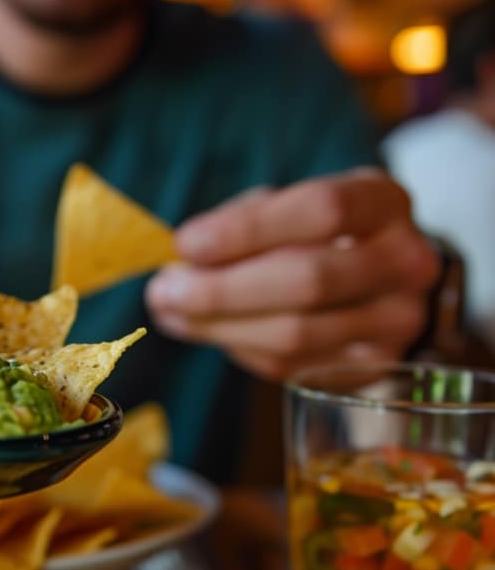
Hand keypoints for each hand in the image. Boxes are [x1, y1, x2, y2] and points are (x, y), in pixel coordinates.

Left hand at [146, 169, 440, 379]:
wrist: (381, 280)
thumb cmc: (317, 235)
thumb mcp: (288, 208)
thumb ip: (240, 226)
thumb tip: (179, 266)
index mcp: (382, 201)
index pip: (322, 210)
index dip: (246, 229)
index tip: (186, 244)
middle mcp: (405, 261)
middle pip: (309, 280)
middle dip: (222, 290)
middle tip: (164, 291)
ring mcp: (397, 321)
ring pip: (297, 334)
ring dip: (220, 328)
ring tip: (172, 314)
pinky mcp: (374, 367)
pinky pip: (293, 366)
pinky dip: (241, 349)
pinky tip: (214, 332)